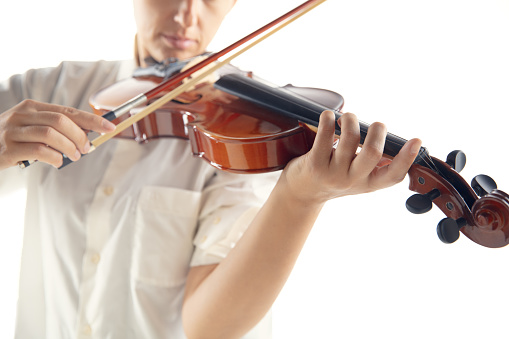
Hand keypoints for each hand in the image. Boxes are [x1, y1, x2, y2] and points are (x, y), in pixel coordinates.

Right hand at [0, 99, 115, 169]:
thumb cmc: (12, 139)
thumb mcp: (32, 127)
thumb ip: (55, 128)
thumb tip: (87, 136)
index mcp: (32, 107)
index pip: (68, 110)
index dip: (91, 119)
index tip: (110, 127)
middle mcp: (22, 115)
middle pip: (60, 120)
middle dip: (80, 135)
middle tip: (87, 148)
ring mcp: (13, 131)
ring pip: (50, 134)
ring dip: (69, 147)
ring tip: (74, 156)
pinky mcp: (8, 149)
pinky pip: (38, 151)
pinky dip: (54, 158)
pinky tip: (57, 163)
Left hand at [280, 110, 421, 205]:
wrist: (301, 194)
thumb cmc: (332, 179)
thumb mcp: (357, 178)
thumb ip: (374, 166)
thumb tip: (396, 147)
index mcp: (368, 183)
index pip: (393, 175)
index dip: (406, 158)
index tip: (417, 141)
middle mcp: (352, 180)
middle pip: (373, 153)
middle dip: (377, 131)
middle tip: (374, 125)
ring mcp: (332, 174)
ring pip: (350, 140)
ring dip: (351, 120)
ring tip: (347, 118)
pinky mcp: (314, 165)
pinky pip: (325, 137)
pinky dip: (328, 120)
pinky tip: (328, 116)